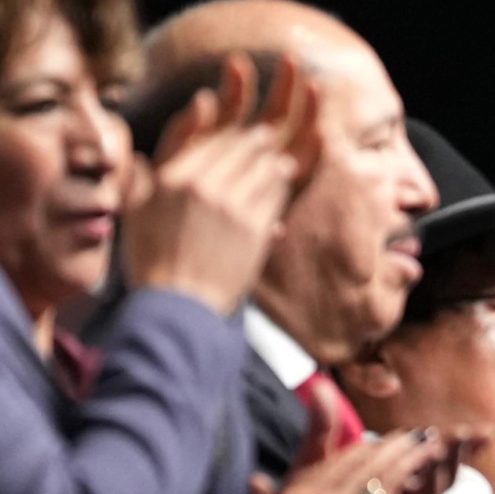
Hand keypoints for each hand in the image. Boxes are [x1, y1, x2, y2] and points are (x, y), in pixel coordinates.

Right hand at [122, 53, 313, 315]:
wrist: (180, 306)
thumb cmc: (153, 265)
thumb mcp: (133, 216)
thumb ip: (137, 181)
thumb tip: (138, 156)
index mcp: (168, 178)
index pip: (195, 134)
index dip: (212, 119)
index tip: (221, 109)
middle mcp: (199, 185)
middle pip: (234, 146)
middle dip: (251, 138)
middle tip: (264, 133)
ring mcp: (230, 205)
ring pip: (259, 165)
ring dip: (270, 156)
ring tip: (277, 152)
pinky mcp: (255, 226)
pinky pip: (274, 192)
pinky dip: (280, 180)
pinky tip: (284, 174)